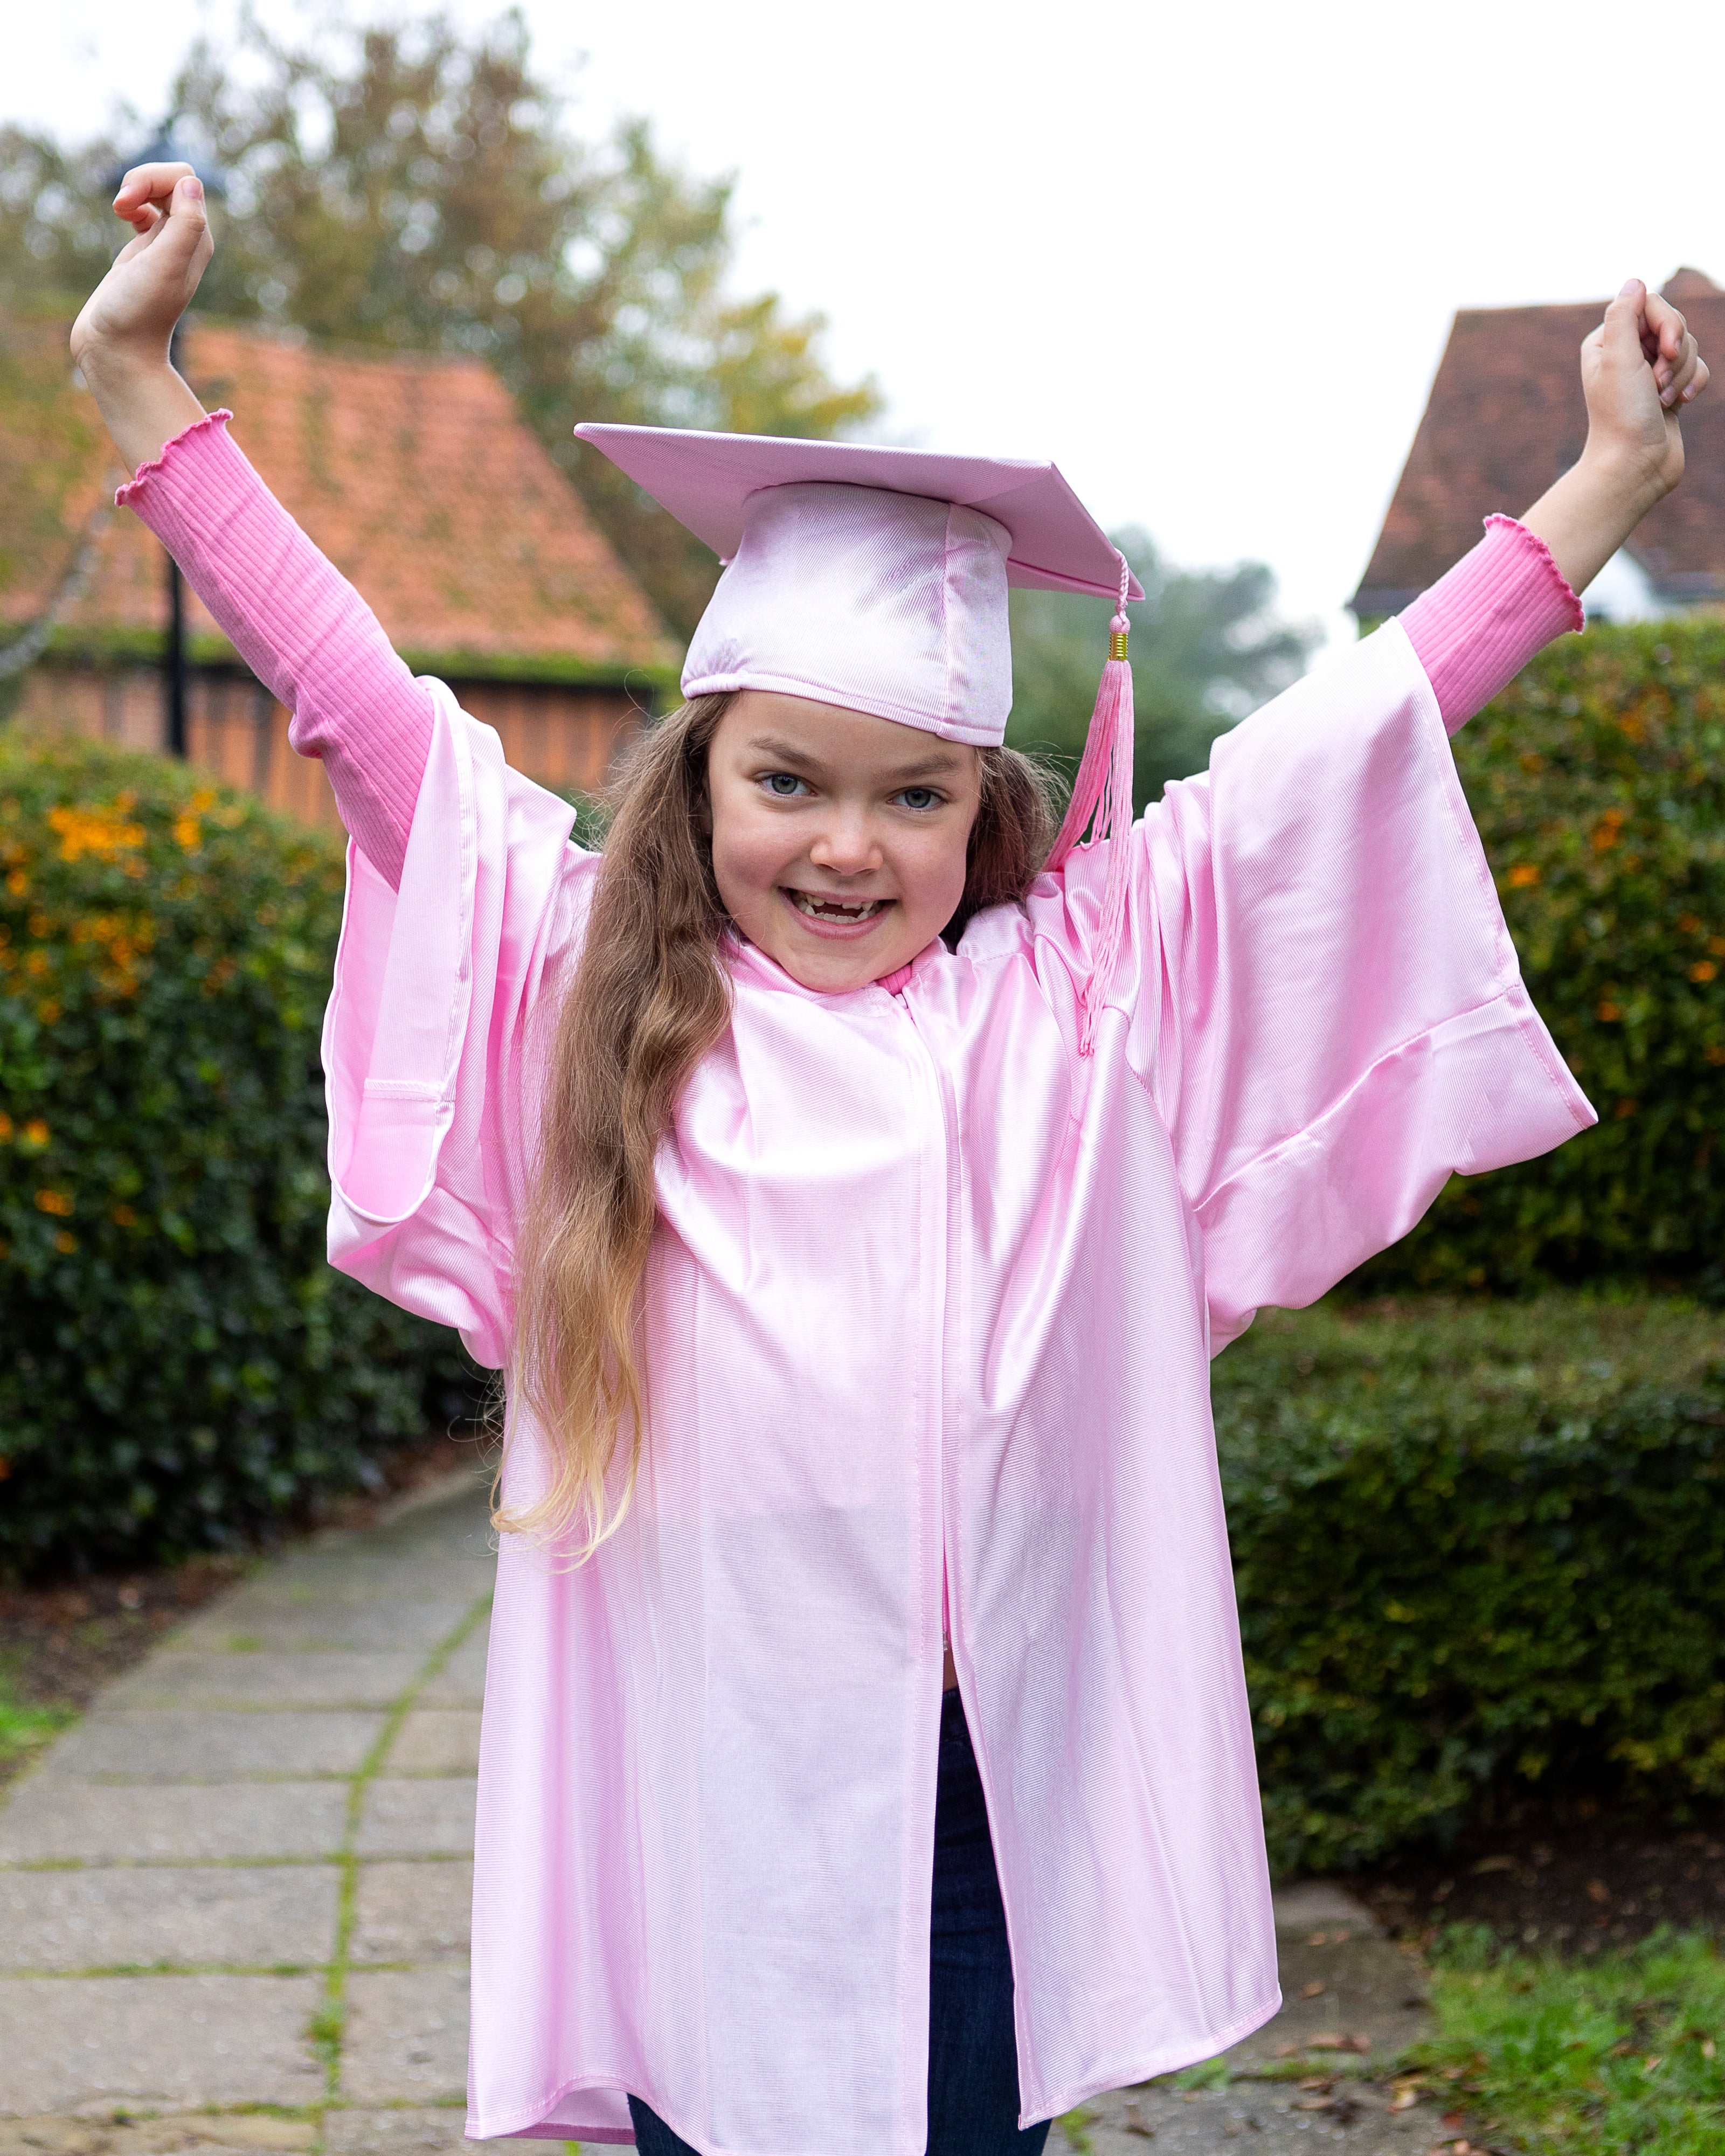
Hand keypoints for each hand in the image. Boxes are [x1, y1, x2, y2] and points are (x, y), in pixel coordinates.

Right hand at [71, 164, 212, 373]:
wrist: (118, 349)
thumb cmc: (138, 311)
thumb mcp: (164, 266)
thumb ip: (184, 226)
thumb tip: (192, 184)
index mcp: (197, 239)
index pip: (184, 179)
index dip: (152, 179)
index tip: (127, 205)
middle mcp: (186, 240)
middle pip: (170, 180)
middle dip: (141, 180)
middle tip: (120, 206)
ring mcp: (164, 245)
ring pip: (157, 192)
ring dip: (134, 189)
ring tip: (119, 210)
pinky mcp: (143, 251)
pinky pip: (145, 210)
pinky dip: (131, 203)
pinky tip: (121, 216)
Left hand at [1520, 280, 1708, 596]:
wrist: (1635, 465)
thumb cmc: (1622, 415)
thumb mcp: (1618, 360)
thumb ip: (1624, 316)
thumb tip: (1635, 281)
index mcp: (1606, 341)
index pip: (1649, 303)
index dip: (1666, 322)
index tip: (1665, 349)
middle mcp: (1625, 353)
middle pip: (1672, 322)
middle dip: (1675, 350)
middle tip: (1658, 381)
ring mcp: (1649, 371)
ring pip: (1688, 345)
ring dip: (1682, 371)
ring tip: (1664, 399)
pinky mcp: (1670, 388)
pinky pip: (1696, 367)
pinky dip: (1693, 382)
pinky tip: (1680, 403)